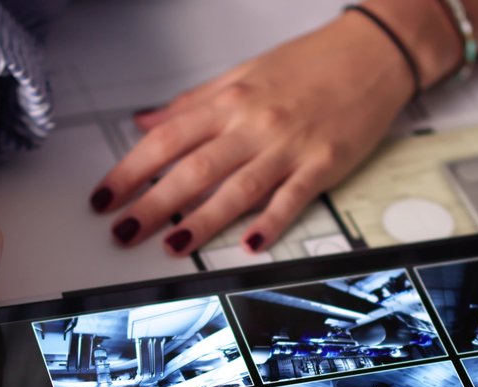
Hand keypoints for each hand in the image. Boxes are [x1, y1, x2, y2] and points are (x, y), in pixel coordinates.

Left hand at [89, 10, 423, 256]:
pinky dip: (271, 222)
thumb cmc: (310, 64)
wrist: (372, 53)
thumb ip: (193, 103)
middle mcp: (254, 123)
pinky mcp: (323, 164)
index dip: (130, 170)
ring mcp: (289, 146)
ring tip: (171, 244)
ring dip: (202, 221)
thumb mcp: (243, 74)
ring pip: (237, 188)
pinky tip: (251, 243)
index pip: (167, 138)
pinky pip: (292, 198)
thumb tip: (147, 122)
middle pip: (193, 168)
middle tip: (122, 231)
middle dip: (153, 204)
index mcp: (230, 101)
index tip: (105, 196)